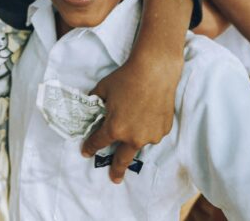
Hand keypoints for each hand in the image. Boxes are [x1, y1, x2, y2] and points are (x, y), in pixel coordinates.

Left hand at [82, 50, 182, 182]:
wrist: (155, 71)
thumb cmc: (126, 78)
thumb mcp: (103, 89)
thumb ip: (96, 101)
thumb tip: (92, 106)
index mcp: (115, 128)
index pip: (98, 143)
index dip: (90, 147)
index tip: (86, 152)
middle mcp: (133, 137)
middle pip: (121, 159)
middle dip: (116, 171)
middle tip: (114, 179)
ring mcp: (150, 136)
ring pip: (139, 144)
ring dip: (134, 140)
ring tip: (134, 126)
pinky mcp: (163, 130)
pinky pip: (152, 133)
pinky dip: (147, 129)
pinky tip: (147, 115)